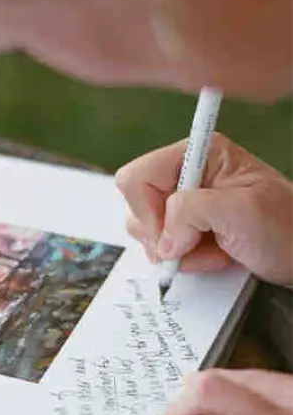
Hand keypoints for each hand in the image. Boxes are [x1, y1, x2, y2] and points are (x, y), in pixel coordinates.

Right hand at [115, 133, 292, 285]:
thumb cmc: (285, 228)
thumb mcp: (242, 211)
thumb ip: (192, 212)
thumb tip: (163, 239)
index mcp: (199, 154)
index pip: (138, 177)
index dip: (147, 209)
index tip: (175, 233)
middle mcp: (186, 174)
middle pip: (136, 205)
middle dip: (164, 234)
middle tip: (199, 241)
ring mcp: (183, 203)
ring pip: (143, 230)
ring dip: (176, 251)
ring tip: (212, 249)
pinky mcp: (184, 228)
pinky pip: (158, 247)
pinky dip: (182, 260)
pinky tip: (210, 255)